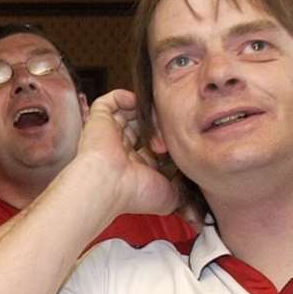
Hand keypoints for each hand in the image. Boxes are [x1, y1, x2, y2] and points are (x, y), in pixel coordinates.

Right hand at [76, 90, 178, 215]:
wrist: (108, 184)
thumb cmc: (133, 194)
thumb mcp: (169, 196)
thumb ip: (183, 190)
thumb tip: (194, 192)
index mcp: (134, 166)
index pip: (151, 145)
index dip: (166, 139)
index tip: (179, 138)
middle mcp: (120, 150)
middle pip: (142, 127)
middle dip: (158, 123)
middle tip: (171, 123)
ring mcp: (108, 135)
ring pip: (128, 113)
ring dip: (145, 111)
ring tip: (156, 113)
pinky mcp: (98, 121)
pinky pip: (109, 102)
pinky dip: (123, 97)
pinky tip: (136, 103)